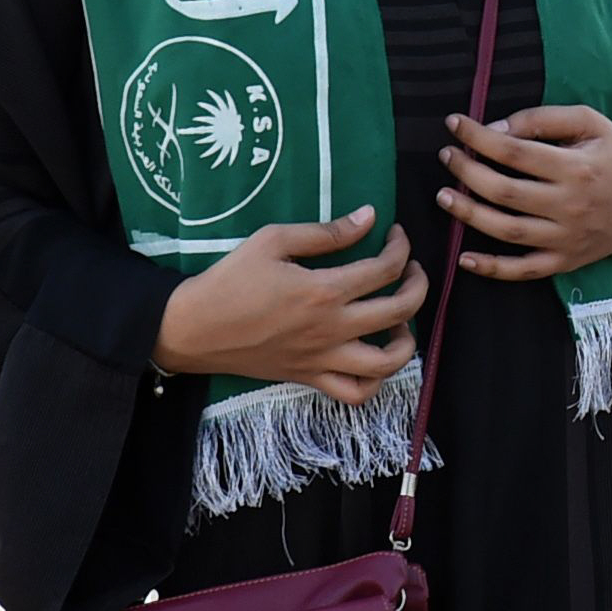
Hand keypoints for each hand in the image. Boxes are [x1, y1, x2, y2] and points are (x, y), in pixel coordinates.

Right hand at [150, 207, 426, 401]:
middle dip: (418, 284)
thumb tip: (369, 217)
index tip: (394, 234)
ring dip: (407, 339)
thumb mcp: (272, 240)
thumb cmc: (230, 279)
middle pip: (401, 311)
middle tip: (410, 270)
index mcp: (324, 291)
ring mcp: (323, 359)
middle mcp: (331, 329)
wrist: (193, 328)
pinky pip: (355, 393)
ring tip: (400, 318)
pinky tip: (375, 355)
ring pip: (387, 363)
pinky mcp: (309, 378)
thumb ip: (326, 232)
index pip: (386, 268)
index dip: (400, 247)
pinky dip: (376, 380)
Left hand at [437, 105, 611, 278]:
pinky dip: (493, 268)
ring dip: (469, 214)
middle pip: (505, 191)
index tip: (455, 124)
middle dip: (468, 172)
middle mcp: (570, 204)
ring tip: (444, 196)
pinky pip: (524, 270)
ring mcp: (566, 238)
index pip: (515, 151)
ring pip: (508, 231)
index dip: (479, 137)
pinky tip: (464, 257)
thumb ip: (544, 119)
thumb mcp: (591, 124)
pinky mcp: (565, 261)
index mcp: (576, 166)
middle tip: (448, 157)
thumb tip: (497, 130)